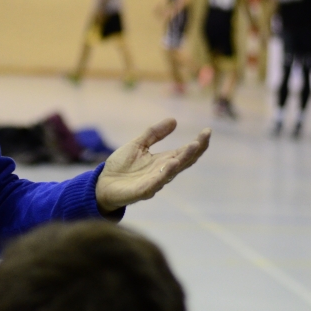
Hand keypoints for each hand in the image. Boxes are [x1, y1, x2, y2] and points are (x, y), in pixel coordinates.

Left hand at [95, 119, 210, 213]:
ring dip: (184, 159)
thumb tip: (174, 120)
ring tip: (193, 147)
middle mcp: (162, 172)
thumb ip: (154, 134)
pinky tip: (172, 164)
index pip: (184, 152)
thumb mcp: (138, 144)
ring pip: (173, 171)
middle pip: (184, 161)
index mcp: (162, 161)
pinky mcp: (143, 191)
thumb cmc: (121, 165)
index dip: (197, 143)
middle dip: (195, 150)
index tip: (207, 131)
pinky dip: (165, 174)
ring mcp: (154, 182)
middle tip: (204, 138)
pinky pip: (156, 183)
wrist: (102, 183)